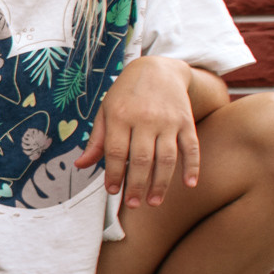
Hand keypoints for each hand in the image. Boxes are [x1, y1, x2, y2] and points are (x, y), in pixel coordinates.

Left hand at [77, 55, 198, 207]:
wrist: (159, 68)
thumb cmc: (126, 94)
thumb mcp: (106, 110)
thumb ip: (96, 140)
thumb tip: (80, 165)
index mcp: (120, 115)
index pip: (116, 152)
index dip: (115, 174)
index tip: (113, 191)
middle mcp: (145, 119)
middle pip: (142, 159)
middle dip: (137, 185)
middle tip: (133, 204)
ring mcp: (168, 121)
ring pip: (166, 158)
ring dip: (161, 183)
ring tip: (154, 202)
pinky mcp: (186, 121)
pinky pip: (191, 147)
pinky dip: (192, 166)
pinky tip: (189, 184)